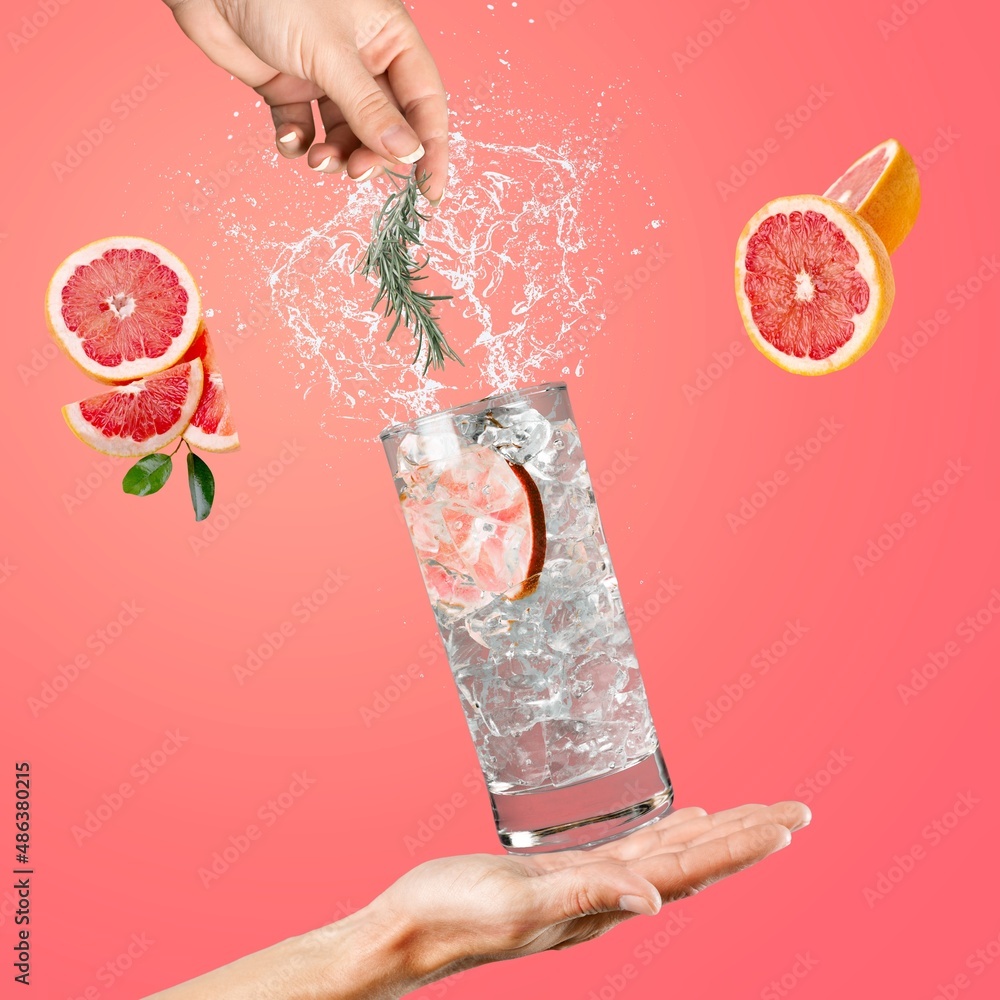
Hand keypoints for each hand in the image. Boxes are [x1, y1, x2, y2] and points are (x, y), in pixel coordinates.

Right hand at [147, 801, 809, 998]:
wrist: (412, 930)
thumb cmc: (454, 914)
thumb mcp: (518, 903)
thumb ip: (585, 895)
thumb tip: (656, 900)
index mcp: (605, 900)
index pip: (692, 869)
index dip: (742, 844)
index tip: (789, 823)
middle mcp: (609, 897)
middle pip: (697, 863)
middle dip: (748, 836)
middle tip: (796, 813)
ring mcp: (589, 886)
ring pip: (672, 857)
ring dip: (717, 835)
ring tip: (755, 817)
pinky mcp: (565, 874)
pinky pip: (635, 852)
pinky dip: (669, 834)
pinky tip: (683, 823)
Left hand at [163, 0, 447, 199]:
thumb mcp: (331, 53)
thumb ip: (369, 108)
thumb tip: (408, 154)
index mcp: (389, 38)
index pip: (425, 102)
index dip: (430, 149)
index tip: (429, 191)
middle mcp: (362, 58)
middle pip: (385, 127)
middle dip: (371, 155)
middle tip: (354, 171)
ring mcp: (324, 74)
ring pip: (344, 134)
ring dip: (335, 155)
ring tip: (317, 160)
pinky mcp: (287, 85)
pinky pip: (304, 128)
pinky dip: (298, 142)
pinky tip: (289, 139)